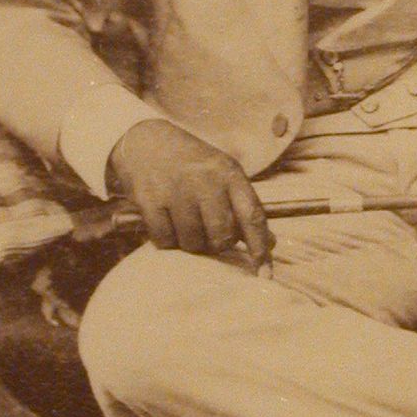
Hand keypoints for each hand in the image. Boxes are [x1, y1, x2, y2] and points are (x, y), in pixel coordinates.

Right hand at [106, 119, 273, 271]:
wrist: (146, 142)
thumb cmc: (193, 165)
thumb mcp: (224, 174)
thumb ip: (245, 207)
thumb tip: (270, 243)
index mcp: (229, 173)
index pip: (252, 216)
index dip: (260, 247)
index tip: (264, 273)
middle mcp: (205, 180)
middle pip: (222, 236)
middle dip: (218, 244)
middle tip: (210, 233)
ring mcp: (176, 190)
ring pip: (193, 243)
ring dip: (192, 243)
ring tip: (187, 223)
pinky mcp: (149, 200)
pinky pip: (165, 240)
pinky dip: (168, 240)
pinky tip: (168, 223)